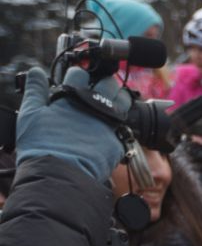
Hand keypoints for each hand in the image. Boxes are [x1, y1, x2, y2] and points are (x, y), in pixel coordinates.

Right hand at [13, 66, 125, 183]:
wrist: (60, 174)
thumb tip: (35, 71)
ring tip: (112, 105)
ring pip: (124, 102)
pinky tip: (114, 129)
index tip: (76, 80)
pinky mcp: (119, 141)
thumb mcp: (31, 113)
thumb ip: (35, 90)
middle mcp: (95, 106)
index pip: (79, 73)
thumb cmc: (42, 145)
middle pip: (108, 83)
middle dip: (104, 83)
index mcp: (73, 96)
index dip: (77, 75)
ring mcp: (110, 123)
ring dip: (119, 100)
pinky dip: (121, 126)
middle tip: (99, 90)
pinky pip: (127, 128)